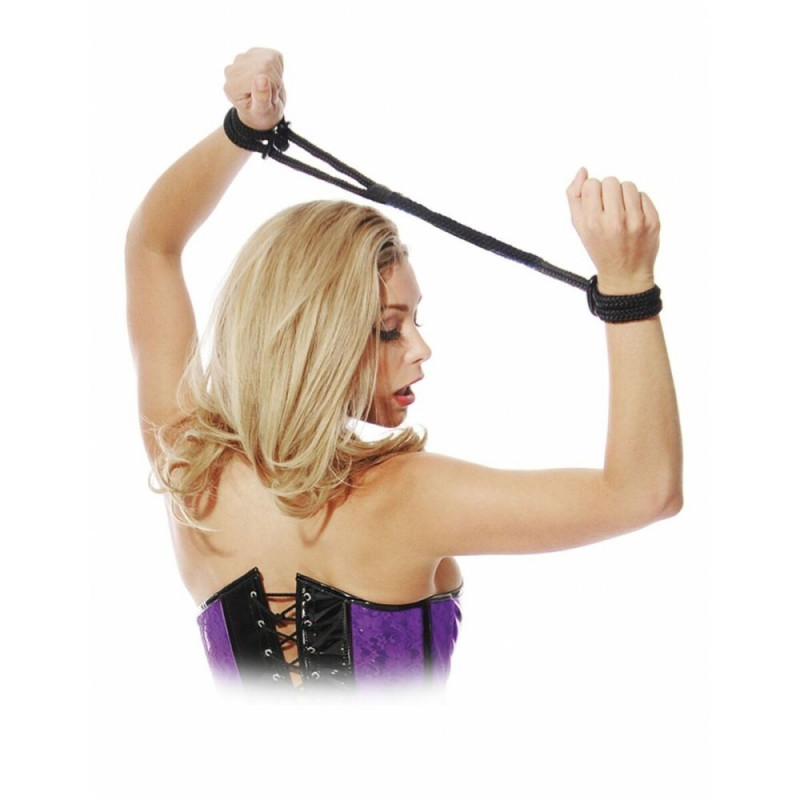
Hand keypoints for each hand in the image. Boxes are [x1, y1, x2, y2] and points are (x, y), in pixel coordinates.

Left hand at [224, 48, 285, 130]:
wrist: (261, 112)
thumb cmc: (261, 115)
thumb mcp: (262, 112)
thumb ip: (261, 97)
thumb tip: (261, 78)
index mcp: (232, 86)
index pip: (261, 73)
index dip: (273, 87)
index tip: (269, 99)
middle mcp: (232, 70)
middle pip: (265, 64)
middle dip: (275, 81)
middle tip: (270, 94)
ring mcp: (241, 59)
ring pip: (270, 58)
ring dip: (277, 75)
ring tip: (270, 88)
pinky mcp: (252, 53)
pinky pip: (274, 55)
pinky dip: (278, 68)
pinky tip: (271, 78)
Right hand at [566, 168, 659, 294]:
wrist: (625, 274)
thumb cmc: (600, 248)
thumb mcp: (579, 227)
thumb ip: (575, 197)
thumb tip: (583, 171)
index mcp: (592, 222)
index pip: (591, 184)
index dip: (592, 193)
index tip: (595, 206)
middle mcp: (614, 221)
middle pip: (610, 181)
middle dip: (608, 192)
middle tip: (608, 210)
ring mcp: (636, 221)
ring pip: (628, 185)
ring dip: (623, 195)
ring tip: (621, 213)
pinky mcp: (652, 221)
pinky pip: (643, 195)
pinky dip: (637, 204)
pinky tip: (632, 218)